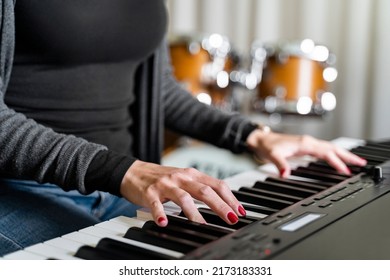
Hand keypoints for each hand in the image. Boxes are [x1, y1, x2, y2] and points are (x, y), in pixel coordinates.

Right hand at [119, 160, 246, 226]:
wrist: (134, 172)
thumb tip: (223, 203)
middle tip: (230, 219)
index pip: (217, 185)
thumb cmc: (162, 177)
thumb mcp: (184, 179)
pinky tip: (164, 223)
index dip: (230, 198)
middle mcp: (181, 177)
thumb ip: (201, 188)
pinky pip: (156, 204)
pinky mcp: (150, 193)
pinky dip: (161, 214)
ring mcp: (165, 184)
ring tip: (203, 225)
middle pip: (204, 191)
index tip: (239, 211)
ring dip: (194, 213)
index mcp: (192, 174)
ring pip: (183, 197)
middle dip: (220, 206)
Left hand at [246, 130, 366, 176]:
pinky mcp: (305, 145)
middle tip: (361, 162)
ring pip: (330, 148)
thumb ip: (281, 165)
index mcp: (304, 144)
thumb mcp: (273, 156)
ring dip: (342, 154)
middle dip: (347, 155)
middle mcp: (308, 142)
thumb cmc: (267, 146)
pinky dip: (333, 153)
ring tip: (354, 161)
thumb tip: (285, 174)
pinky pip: (323, 149)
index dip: (336, 162)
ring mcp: (307, 143)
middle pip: (332, 148)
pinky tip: (336, 158)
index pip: (325, 153)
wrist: (261, 139)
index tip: (345, 170)